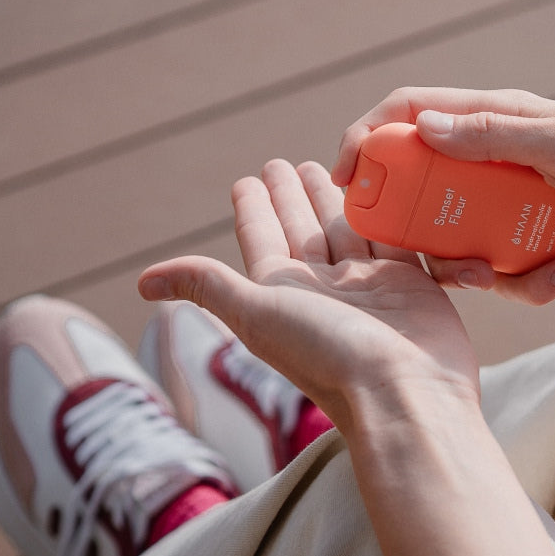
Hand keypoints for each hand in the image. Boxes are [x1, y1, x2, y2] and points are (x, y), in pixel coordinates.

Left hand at [138, 160, 480, 432]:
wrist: (406, 394)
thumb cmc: (328, 357)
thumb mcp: (257, 315)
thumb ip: (207, 286)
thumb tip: (143, 283)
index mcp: (283, 294)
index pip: (263, 239)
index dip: (253, 208)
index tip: (247, 180)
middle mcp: (325, 290)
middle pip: (305, 230)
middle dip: (293, 196)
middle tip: (287, 162)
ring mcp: (370, 286)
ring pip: (349, 230)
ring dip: (337, 199)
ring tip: (331, 167)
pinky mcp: (411, 283)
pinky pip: (394, 237)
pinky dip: (388, 213)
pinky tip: (385, 190)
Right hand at [332, 88, 554, 304]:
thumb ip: (494, 135)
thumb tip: (424, 128)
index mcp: (498, 118)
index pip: (412, 113)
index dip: (369, 136)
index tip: (345, 177)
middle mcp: (494, 157)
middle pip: (419, 182)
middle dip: (408, 221)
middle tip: (407, 252)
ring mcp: (508, 202)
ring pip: (452, 235)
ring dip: (464, 264)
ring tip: (491, 276)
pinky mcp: (525, 242)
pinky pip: (495, 268)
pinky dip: (517, 282)